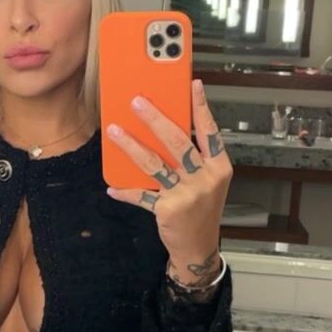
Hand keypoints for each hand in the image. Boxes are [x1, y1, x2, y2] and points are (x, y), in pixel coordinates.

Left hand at [105, 79, 232, 285]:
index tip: (193, 84)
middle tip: (136, 102)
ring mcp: (187, 194)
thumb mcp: (207, 180)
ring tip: (114, 131)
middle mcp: (206, 178)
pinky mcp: (169, 209)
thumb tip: (164, 127)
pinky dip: (125, 191)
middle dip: (154, 119)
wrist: (199, 247)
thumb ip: (193, 157)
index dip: (201, 107)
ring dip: (131, 146)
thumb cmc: (201, 207)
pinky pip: (142, 195)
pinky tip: (112, 186)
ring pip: (154, 163)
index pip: (210, 131)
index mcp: (219, 166)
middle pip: (177, 141)